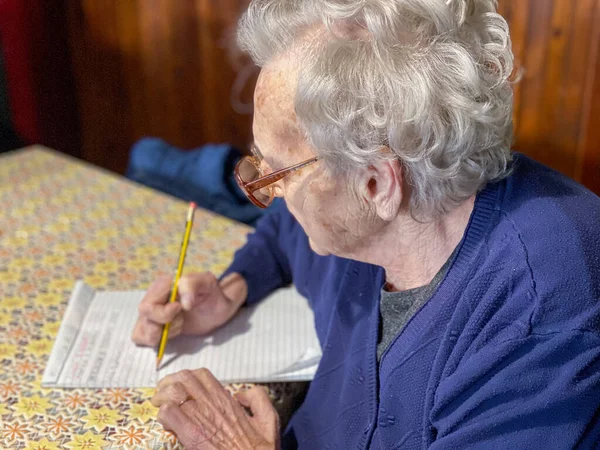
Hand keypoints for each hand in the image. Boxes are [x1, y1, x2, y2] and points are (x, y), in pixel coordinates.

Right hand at [132, 272, 246, 345]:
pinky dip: (155, 342)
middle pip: (144, 318)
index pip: (148, 305)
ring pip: (141, 331)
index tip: (180, 309)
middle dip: (164, 324)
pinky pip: (141, 338)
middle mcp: (152, 299)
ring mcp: (152, 315)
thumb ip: (191, 285)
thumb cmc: (211, 292)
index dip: (163, 313)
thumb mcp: (206, 281)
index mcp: (161, 286)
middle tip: (182, 320)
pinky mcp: (156, 327)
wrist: (218, 307)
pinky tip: (173, 333)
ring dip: (162, 334)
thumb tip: (183, 303)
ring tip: (180, 325)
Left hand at [152, 368, 279, 449]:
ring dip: (163, 395)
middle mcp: (212, 403)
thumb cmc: (260, 449)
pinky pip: (169, 413)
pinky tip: (165, 421)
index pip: (201, 375)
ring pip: (174, 390)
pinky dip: (163, 413)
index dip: (186, 378)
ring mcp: (200, 417)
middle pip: (184, 377)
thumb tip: (240, 394)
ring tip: (159, 404)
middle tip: (164, 394)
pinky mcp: (190, 434)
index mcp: (226, 399)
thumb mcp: (269, 418)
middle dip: (170, 382)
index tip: (181, 388)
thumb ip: (258, 398)